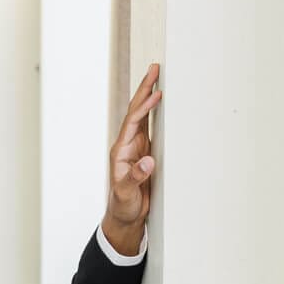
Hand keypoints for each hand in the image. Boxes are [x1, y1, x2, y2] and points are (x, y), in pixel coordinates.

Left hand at [104, 61, 161, 249]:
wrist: (124, 216)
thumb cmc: (122, 205)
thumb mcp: (126, 193)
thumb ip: (135, 178)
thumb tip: (148, 161)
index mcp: (121, 150)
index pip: (133, 122)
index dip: (144, 107)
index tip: (157, 94)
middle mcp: (128, 145)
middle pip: (136, 111)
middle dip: (145, 89)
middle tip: (154, 68)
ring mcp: (137, 147)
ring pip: (143, 115)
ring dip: (150, 95)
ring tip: (158, 76)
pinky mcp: (145, 152)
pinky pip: (151, 126)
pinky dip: (156, 111)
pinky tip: (162, 100)